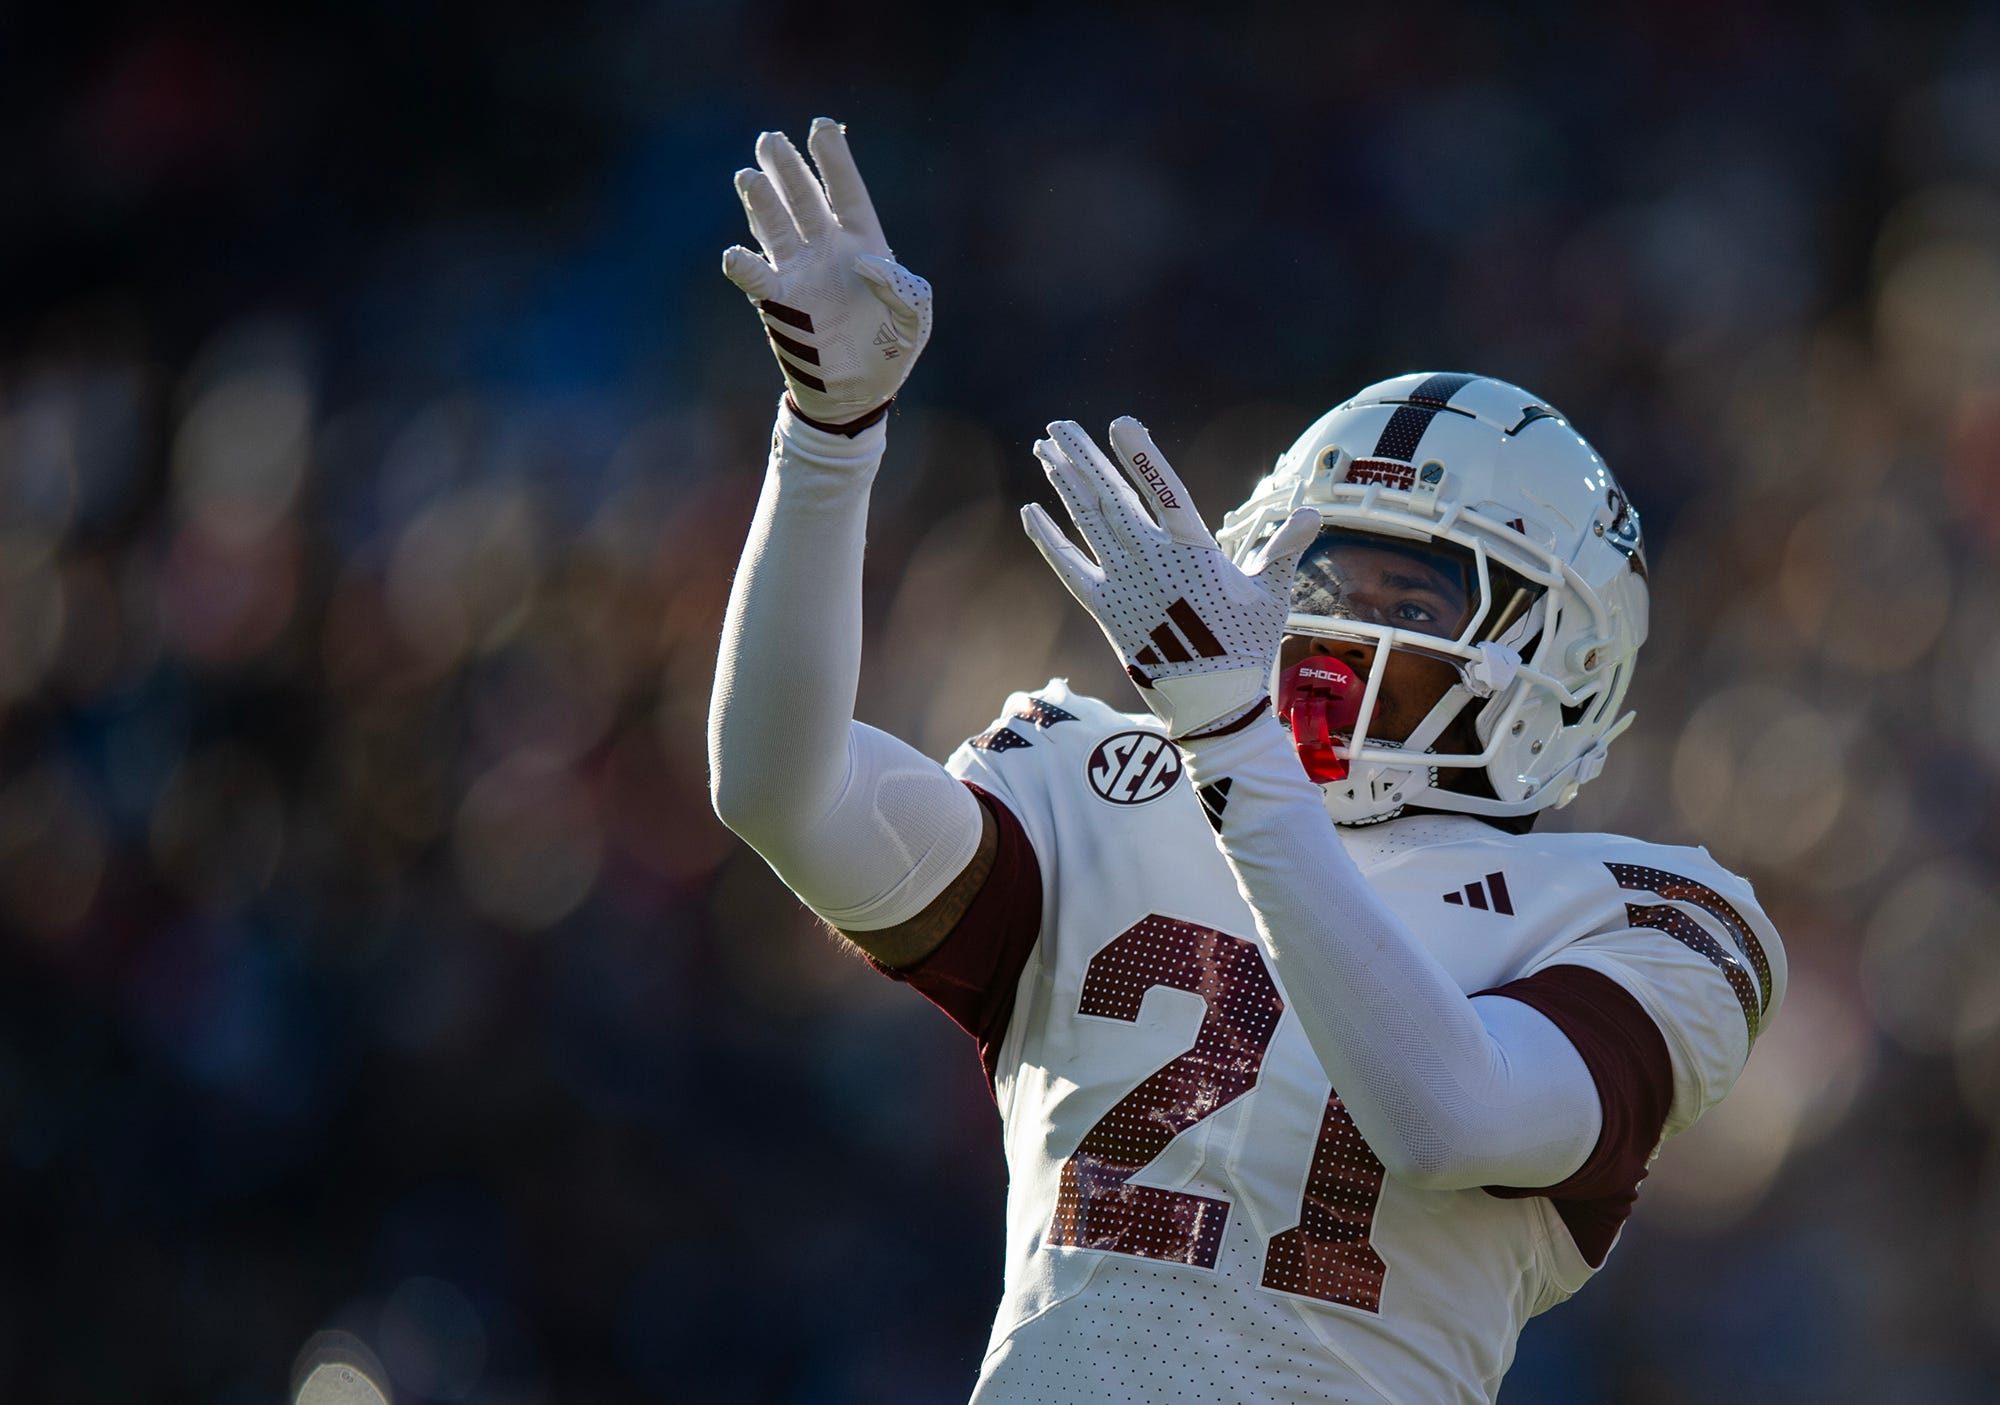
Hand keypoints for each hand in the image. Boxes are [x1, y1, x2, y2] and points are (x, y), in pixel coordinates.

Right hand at [722, 119, 932, 432]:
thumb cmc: (891, 349)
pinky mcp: (780, 303)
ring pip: (776, 226)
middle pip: (804, 199)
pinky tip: (736, 254)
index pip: (846, 191)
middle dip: (787, 169)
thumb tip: (867, 263)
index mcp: (864, 242)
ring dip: (762, 202)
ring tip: (748, 176)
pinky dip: (744, 265)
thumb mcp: (915, 318)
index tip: (820, 126)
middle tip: (770, 140)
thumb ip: (904, 289)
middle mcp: (826, 249)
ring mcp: (799, 272)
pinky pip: (757, 278)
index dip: (833, 159)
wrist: (859, 392)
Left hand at [1021, 419, 1319, 738]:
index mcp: (1196, 553)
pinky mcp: (1106, 610)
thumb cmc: (1248, 648)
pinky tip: (1029, 511)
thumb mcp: (1272, 595)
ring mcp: (1126, 586)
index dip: (1142, 457)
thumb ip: (1283, 548)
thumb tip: (1312, 514)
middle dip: (1085, 458)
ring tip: (1044, 449)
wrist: (1214, 707)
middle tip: (1059, 424)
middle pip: (1113, 498)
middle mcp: (1154, 563)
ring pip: (1088, 523)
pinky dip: (1049, 540)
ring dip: (1065, 484)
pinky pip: (1070, 569)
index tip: (1121, 423)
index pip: (1166, 492)